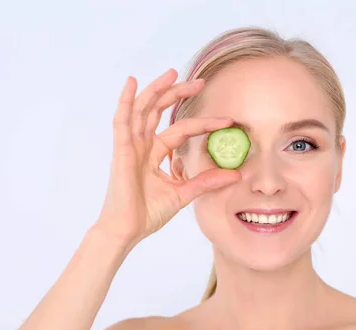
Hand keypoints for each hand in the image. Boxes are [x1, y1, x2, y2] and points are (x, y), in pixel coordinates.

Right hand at [94, 68, 240, 244]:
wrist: (127, 230)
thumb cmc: (147, 214)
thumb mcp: (182, 194)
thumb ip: (205, 181)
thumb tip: (234, 174)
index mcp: (154, 153)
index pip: (181, 130)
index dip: (204, 124)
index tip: (227, 120)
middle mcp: (142, 145)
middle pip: (159, 110)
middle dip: (178, 93)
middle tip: (200, 82)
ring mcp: (130, 146)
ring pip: (142, 109)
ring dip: (157, 90)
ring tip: (173, 72)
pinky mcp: (121, 150)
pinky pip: (122, 121)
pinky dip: (125, 100)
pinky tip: (132, 82)